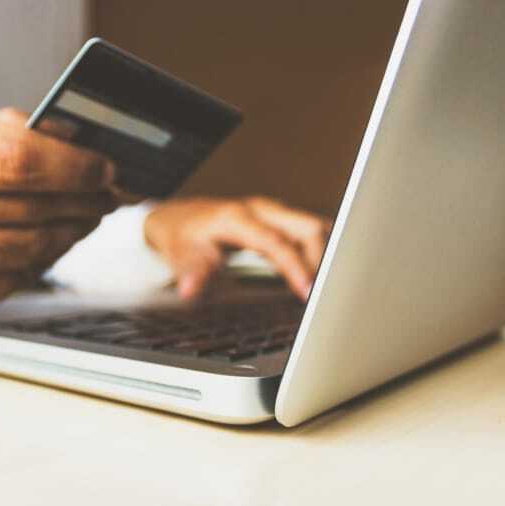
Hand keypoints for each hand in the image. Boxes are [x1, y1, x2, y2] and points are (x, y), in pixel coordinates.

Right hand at [0, 108, 116, 325]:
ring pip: (32, 245)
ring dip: (72, 230)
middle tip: (108, 193)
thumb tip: (72, 142)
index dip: (73, 163)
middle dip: (84, 197)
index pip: (15, 156)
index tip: (105, 166)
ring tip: (88, 216)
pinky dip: (45, 259)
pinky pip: (17, 277)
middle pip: (31, 203)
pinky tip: (53, 244)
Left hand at [144, 196, 331, 300]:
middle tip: (326, 294)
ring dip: (325, 254)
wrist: (177, 218)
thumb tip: (189, 290)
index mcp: (238, 217)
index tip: (308, 291)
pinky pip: (308, 232)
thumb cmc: (181, 236)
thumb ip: (191, 272)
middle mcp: (260, 209)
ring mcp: (271, 212)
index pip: (276, 242)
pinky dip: (318, 251)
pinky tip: (321, 274)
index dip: (295, 266)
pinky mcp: (278, 219)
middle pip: (307, 227)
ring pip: (313, 227)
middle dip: (322, 259)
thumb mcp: (180, 255)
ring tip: (330, 287)